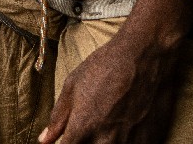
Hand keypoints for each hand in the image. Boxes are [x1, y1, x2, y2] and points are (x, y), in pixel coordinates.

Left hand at [38, 0, 192, 143]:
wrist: (143, 57)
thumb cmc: (105, 67)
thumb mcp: (72, 86)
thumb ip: (58, 117)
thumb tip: (44, 140)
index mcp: (83, 128)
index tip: (67, 138)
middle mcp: (105, 142)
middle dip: (84, 143)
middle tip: (89, 125)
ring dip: (103, 143)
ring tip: (107, 121)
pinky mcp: (148, 142)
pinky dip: (125, 141)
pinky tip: (124, 126)